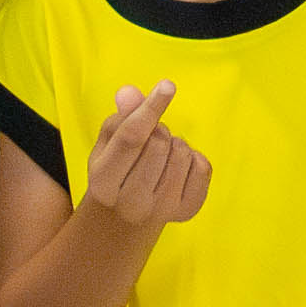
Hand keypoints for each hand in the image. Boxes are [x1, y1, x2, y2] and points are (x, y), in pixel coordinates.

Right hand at [81, 84, 211, 231]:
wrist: (124, 221)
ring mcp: (161, 210)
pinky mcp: (187, 211)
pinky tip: (178, 167)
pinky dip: (194, 158)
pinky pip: (202, 167)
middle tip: (150, 140)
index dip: (150, 109)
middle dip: (158, 129)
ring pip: (182, 152)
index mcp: (103, 182)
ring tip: (161, 154)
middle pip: (159, 142)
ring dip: (175, 143)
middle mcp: (131, 202)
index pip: (131, 138)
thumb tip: (129, 92)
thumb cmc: (114, 172)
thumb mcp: (107, 145)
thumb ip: (119, 118)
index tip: (168, 86)